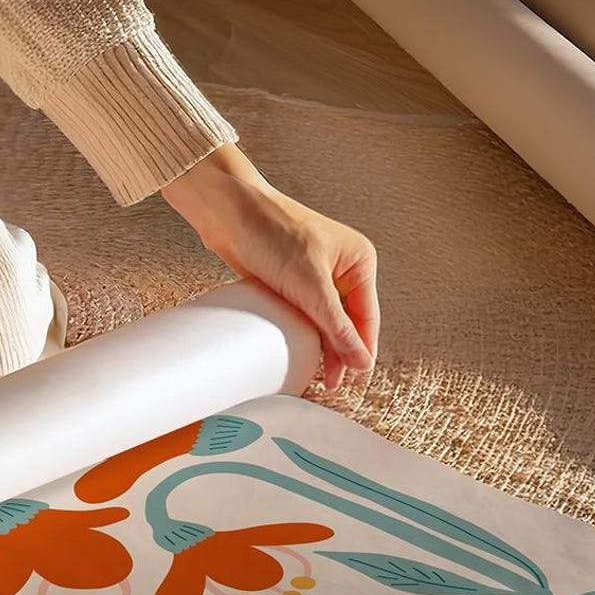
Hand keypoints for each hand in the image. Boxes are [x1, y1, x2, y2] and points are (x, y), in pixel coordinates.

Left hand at [162, 143, 379, 390]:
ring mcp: (315, 275)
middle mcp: (342, 268)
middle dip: (339, 352)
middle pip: (347, 322)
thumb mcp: (311, 287)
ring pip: (324, 320)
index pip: (367, 317)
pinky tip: (297, 353)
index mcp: (359, 262)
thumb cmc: (273, 232)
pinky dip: (301, 333)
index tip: (350, 379)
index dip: (359, 350)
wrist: (228, 211)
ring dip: (320, 346)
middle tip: (328, 384)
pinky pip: (303, 314)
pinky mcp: (290, 280)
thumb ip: (337, 327)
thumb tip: (362, 362)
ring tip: (313, 376)